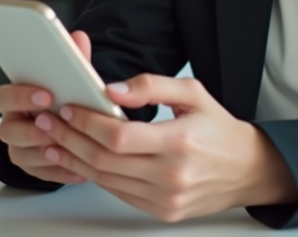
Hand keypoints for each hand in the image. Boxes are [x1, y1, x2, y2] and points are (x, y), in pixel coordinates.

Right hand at [0, 30, 92, 185]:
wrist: (66, 126)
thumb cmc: (63, 98)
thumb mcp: (69, 77)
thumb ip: (73, 60)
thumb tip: (79, 38)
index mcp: (16, 100)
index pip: (2, 96)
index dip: (20, 96)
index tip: (46, 94)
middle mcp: (13, 124)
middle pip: (7, 131)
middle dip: (30, 129)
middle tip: (53, 125)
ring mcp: (21, 148)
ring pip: (22, 154)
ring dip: (45, 151)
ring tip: (66, 146)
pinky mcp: (33, 169)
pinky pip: (40, 174)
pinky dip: (59, 170)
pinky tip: (77, 165)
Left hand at [33, 74, 296, 221]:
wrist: (247, 170)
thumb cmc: (219, 129)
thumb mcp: (193, 93)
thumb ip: (151, 85)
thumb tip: (112, 89)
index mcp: (180, 141)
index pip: (119, 136)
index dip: (87, 122)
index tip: (68, 108)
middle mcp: (171, 174)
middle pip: (105, 159)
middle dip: (70, 138)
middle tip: (49, 122)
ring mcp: (166, 198)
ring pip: (106, 179)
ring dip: (75, 159)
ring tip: (56, 140)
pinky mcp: (162, 211)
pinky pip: (118, 193)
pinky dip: (95, 175)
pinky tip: (82, 159)